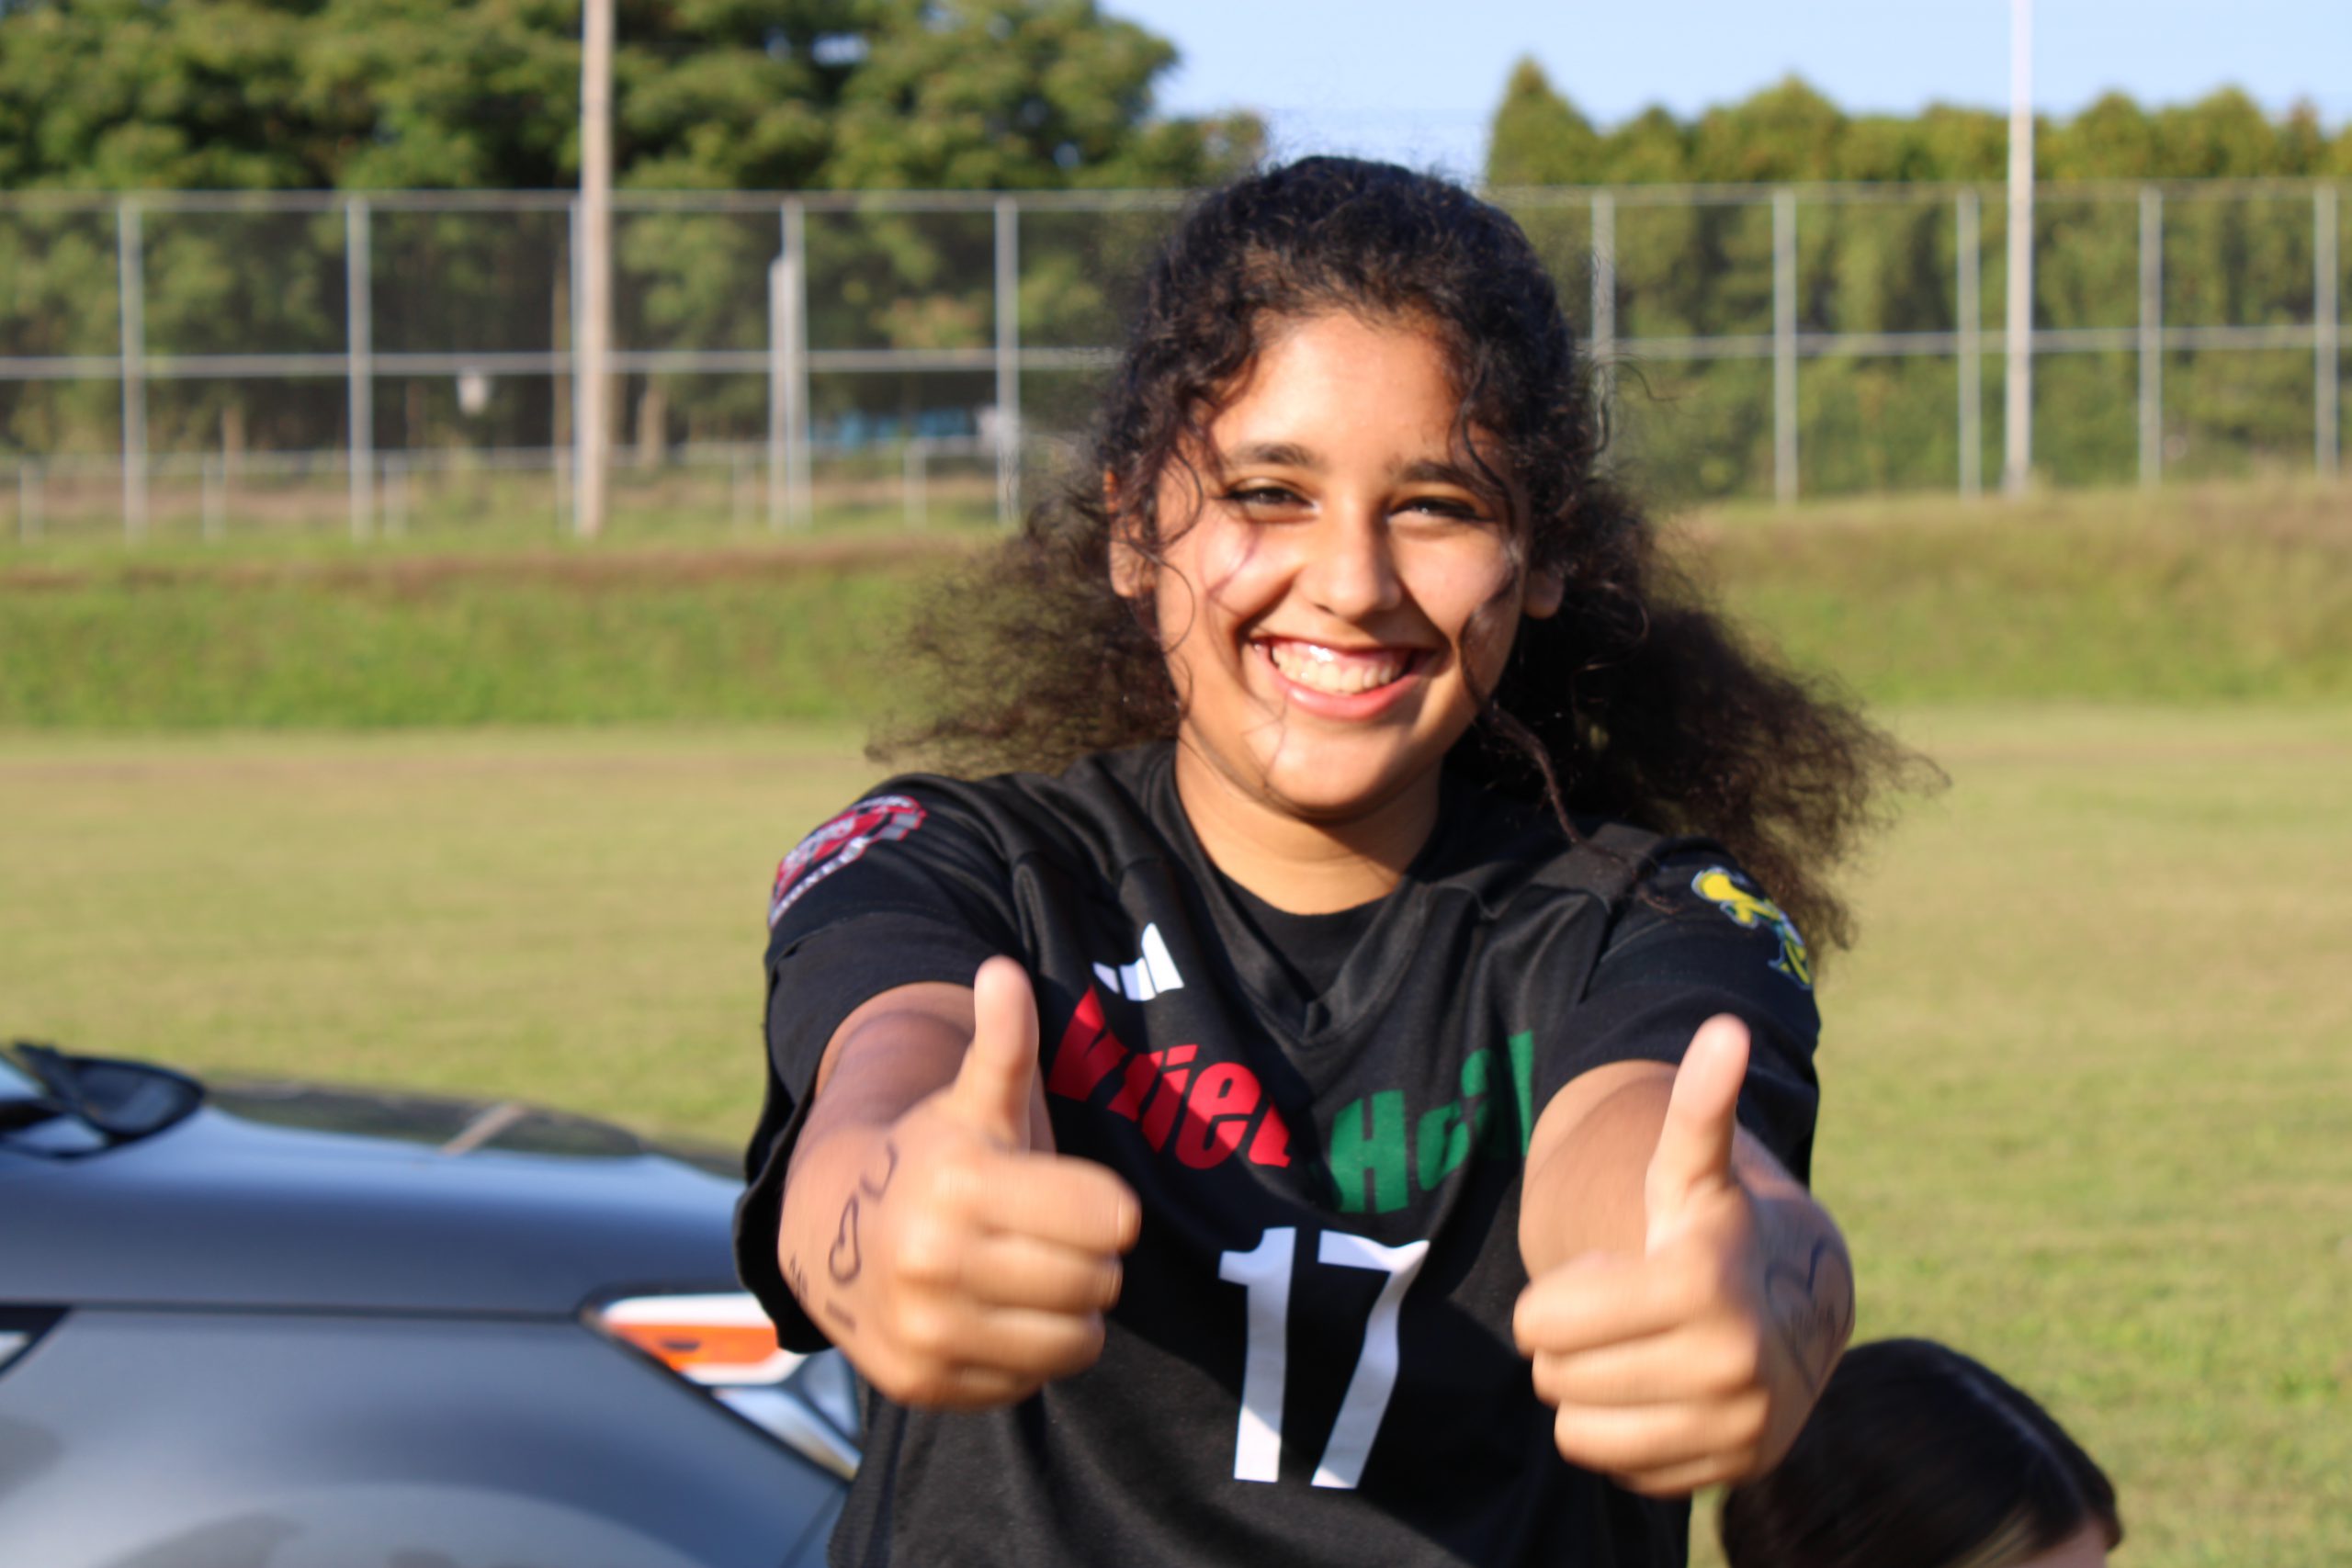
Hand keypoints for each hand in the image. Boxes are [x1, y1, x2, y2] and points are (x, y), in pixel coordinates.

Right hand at [832, 957, 1141, 1409]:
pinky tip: (990, 1316)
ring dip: (1067, 1313)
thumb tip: (1000, 972)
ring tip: (1029, 1278)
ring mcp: (925, 1328)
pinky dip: (1023, 1355)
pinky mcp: (919, 1383)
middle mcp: (934, 1259)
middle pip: (1098, 1282)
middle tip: (1050, 1239)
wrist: (829, 1232)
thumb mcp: (971, 1102)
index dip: (1105, 1208)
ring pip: (1074, 1342)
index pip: (1113, 1219)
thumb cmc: (931, 1159)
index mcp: (962, 1181)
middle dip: (1089, 1260)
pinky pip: (1028, 1381)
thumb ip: (1002, 1044)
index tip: (1074, 1198)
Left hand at [1512, 1016, 1846, 1495]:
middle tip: (1618, 1316)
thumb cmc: (1715, 1231)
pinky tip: (1662, 1396)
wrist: (1801, 1307)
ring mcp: (1736, 1427)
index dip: (1554, 1297)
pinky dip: (1625, 1437)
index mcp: (1700, 1286)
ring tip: (1636, 1355)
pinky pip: (1619, 1471)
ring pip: (1579, 1433)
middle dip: (1569, 1345)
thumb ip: (1698, 1108)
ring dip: (1590, 1395)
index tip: (1601, 1279)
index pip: (1542, 1323)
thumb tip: (1724, 1028)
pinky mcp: (1731, 1472)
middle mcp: (1729, 1365)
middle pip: (1556, 1377)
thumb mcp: (1694, 1172)